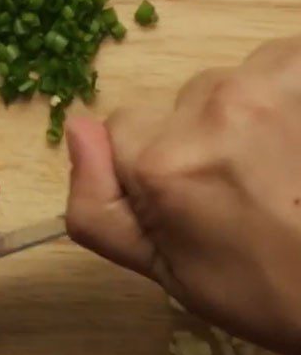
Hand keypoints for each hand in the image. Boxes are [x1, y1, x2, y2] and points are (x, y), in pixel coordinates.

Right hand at [65, 36, 300, 354]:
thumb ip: (97, 210)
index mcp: (162, 164)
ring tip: (289, 163)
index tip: (204, 199)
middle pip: (182, 102)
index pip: (123, 127)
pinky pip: (281, 63)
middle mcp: (210, 108)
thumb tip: (75, 127)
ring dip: (253, 112)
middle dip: (207, 137)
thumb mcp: (171, 275)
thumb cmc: (273, 291)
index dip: (158, 165)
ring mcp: (269, 82)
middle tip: (257, 188)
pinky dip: (289, 93)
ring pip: (233, 83)